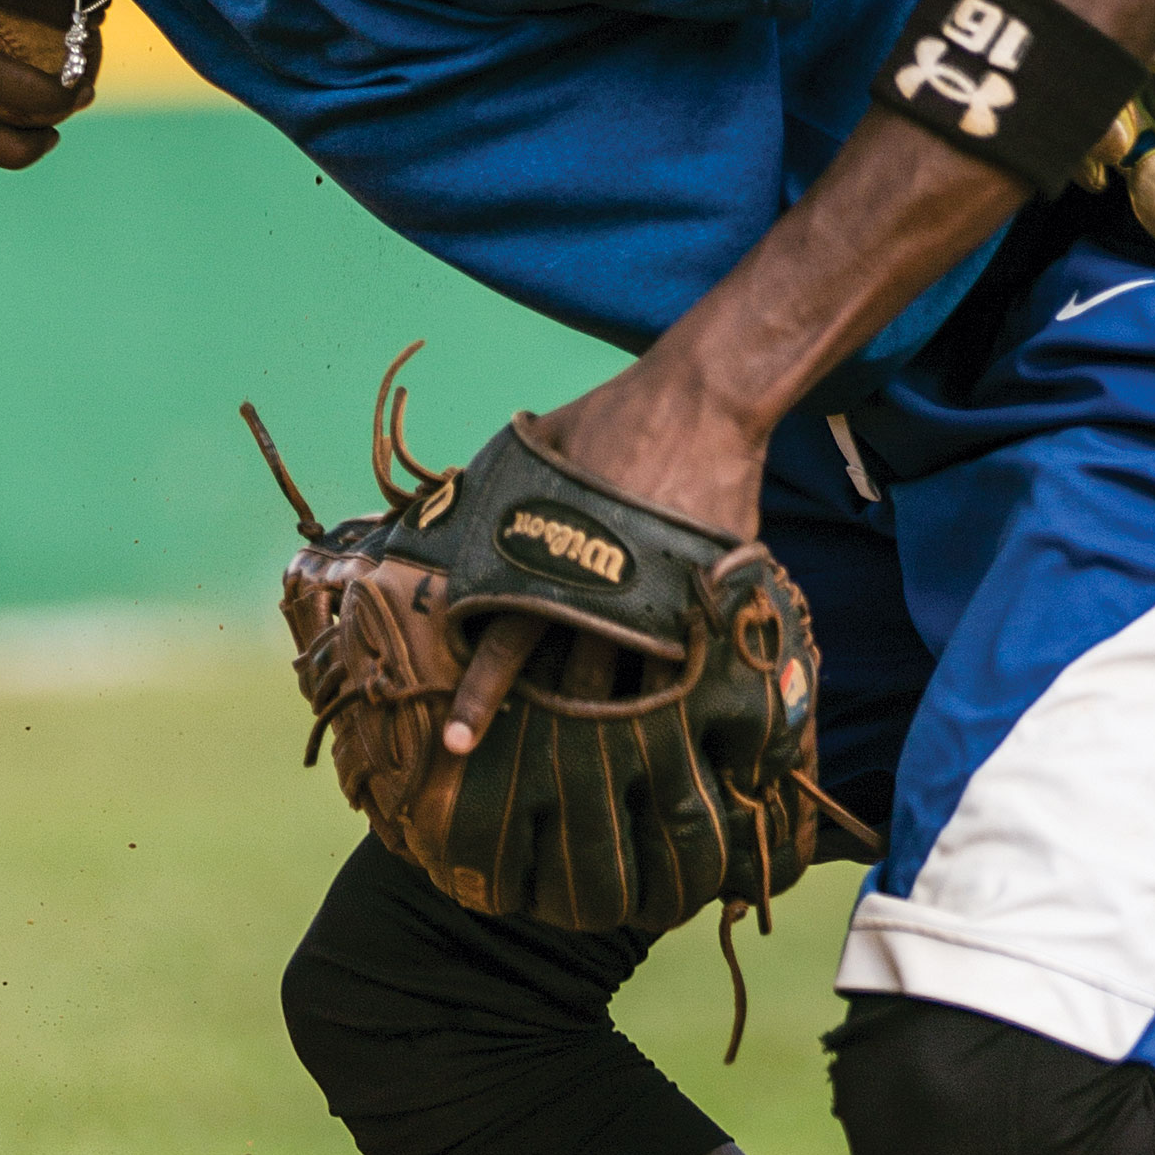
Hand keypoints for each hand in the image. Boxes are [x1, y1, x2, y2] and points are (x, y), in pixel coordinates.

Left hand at [439, 359, 771, 755]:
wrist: (697, 401)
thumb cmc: (607, 416)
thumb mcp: (533, 447)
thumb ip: (497, 489)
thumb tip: (451, 506)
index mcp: (546, 558)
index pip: (502, 641)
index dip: (479, 694)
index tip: (458, 742)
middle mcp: (596, 587)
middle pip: (566, 677)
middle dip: (548, 720)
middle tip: (537, 753)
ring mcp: (653, 594)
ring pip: (627, 679)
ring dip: (611, 710)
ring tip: (605, 738)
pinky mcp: (703, 591)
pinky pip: (685, 658)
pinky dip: (670, 684)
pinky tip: (665, 707)